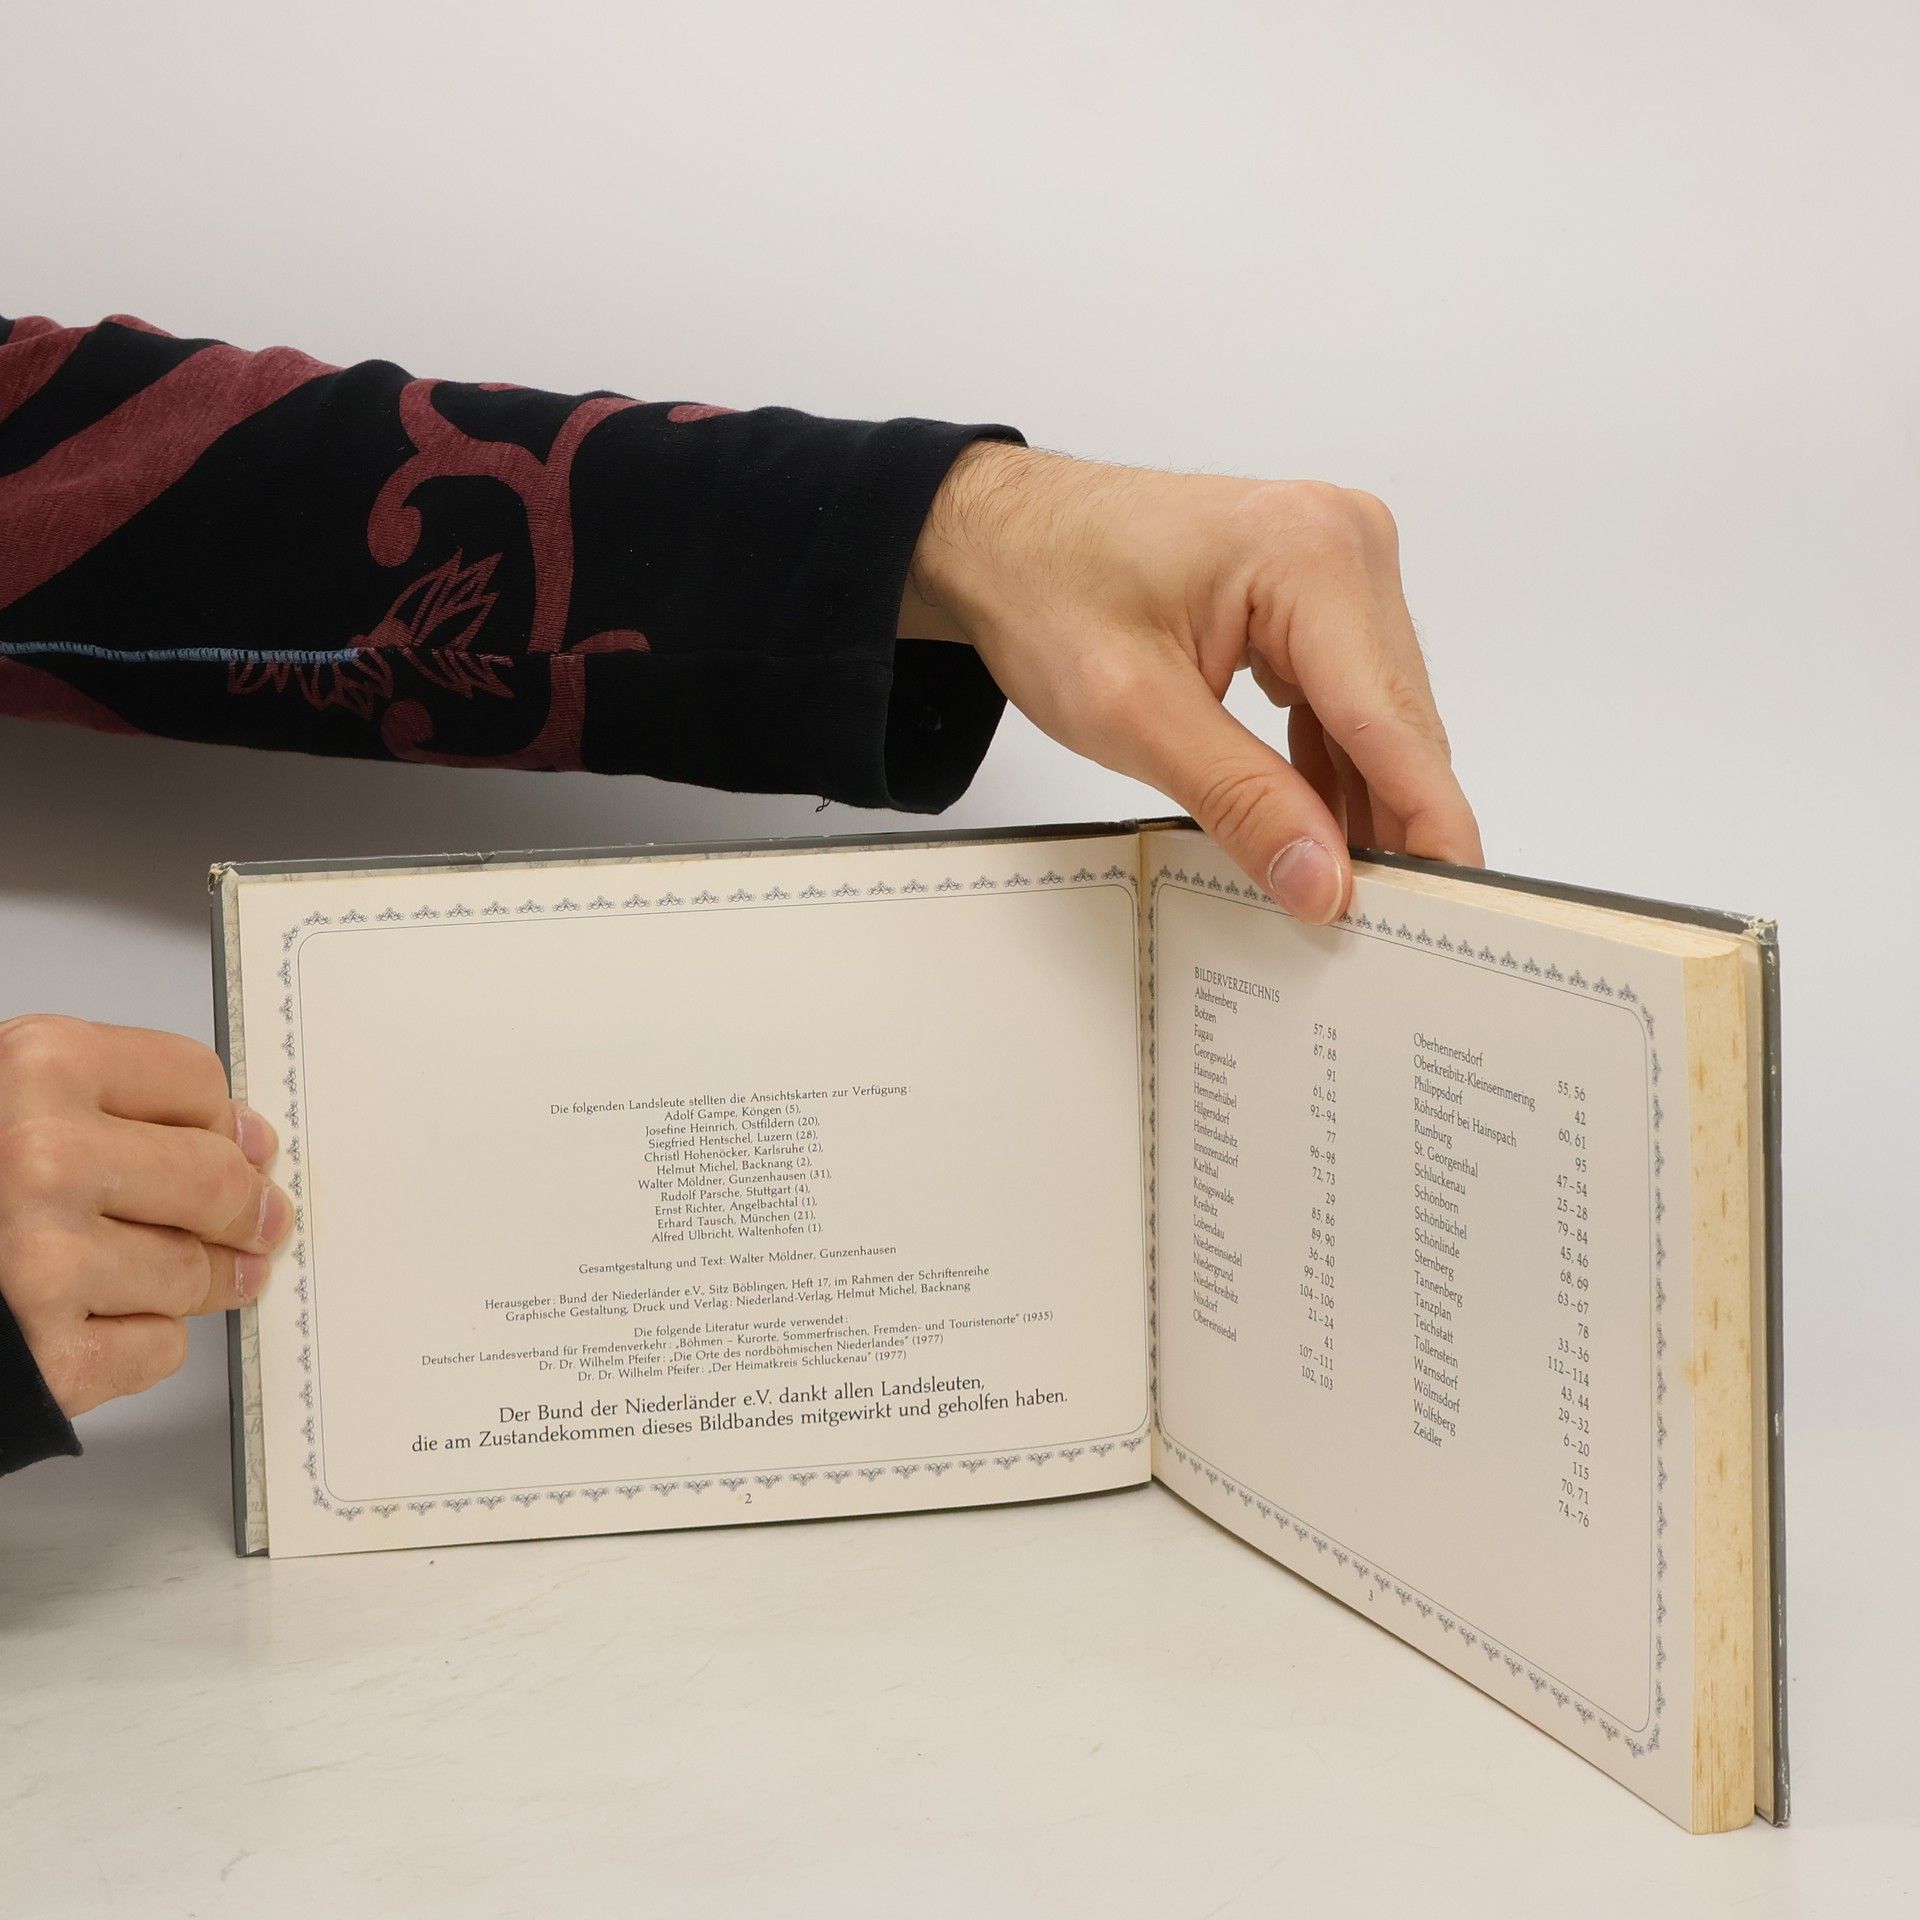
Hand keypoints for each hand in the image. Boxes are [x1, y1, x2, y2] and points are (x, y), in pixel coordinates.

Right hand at [0, 1015, 292, 1416]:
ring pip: (195, 1271)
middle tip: (245, 1225)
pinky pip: (158, 1349)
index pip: (201, 1086)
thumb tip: (248, 1139)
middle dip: (238, 1212)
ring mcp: (43, 1262)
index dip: (219, 1123)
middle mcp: (42, 1157)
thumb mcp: (9, 1102)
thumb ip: (119, 1105)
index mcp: (39, 1069)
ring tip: (129, 1276)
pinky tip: (83, 1324)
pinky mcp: (48, 1359)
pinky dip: (136, 1345)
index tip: (225, 1143)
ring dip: (187, 1284)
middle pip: (220, 1182)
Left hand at [902, 445, 1482, 920]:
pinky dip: (1333, 764)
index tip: (1454, 903)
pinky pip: (1347, 696)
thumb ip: (1241, 801)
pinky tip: (1319, 827)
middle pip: (1400, 720)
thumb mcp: (1136, 715)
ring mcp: (1336, 561)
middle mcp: (1344, 543)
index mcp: (1310, 555)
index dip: (1428, 822)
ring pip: (1379, 715)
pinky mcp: (1315, 589)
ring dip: (1364, 800)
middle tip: (1388, 924)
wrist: (998, 537)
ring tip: (1347, 887)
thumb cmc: (1045, 590)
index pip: (1393, 721)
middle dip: (1397, 822)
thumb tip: (1321, 880)